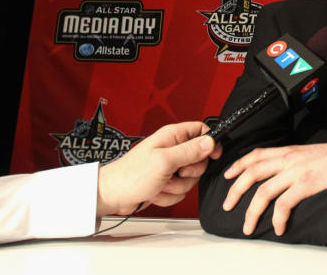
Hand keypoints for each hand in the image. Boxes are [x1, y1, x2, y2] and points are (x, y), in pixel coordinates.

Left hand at [96, 121, 222, 216]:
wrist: (114, 196)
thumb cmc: (130, 175)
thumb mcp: (165, 161)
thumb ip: (190, 151)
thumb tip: (210, 142)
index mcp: (172, 136)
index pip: (201, 130)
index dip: (210, 142)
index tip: (213, 155)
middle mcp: (172, 150)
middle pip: (199, 159)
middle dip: (189, 172)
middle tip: (176, 172)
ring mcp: (170, 167)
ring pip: (191, 179)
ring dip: (177, 186)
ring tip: (160, 183)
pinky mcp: (167, 182)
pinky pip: (180, 191)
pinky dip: (169, 195)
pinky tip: (156, 191)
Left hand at [222, 142, 326, 234]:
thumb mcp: (312, 154)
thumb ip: (295, 161)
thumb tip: (283, 176)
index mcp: (290, 150)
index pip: (256, 154)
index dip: (238, 165)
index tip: (227, 175)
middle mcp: (289, 158)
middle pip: (252, 172)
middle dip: (235, 190)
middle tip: (227, 205)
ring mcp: (297, 171)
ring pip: (262, 191)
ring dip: (251, 211)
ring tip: (247, 226)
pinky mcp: (306, 184)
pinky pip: (283, 204)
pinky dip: (277, 218)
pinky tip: (278, 227)